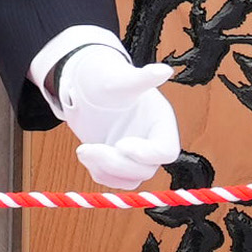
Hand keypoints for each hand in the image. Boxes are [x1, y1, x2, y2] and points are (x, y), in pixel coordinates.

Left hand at [48, 43, 183, 191]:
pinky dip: (98, 172)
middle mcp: (152, 140)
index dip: (147, 154)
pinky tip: (86, 153)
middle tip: (89, 148)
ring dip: (105, 170)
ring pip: (130, 179)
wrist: (88, 87)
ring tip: (84, 150)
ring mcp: (136, 155)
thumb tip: (164, 70)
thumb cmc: (106, 78)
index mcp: (161, 121)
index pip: (167, 151)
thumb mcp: (120, 78)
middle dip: (116, 163)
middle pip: (146, 169)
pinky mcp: (120, 163)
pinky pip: (114, 180)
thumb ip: (141, 78)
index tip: (121, 144)